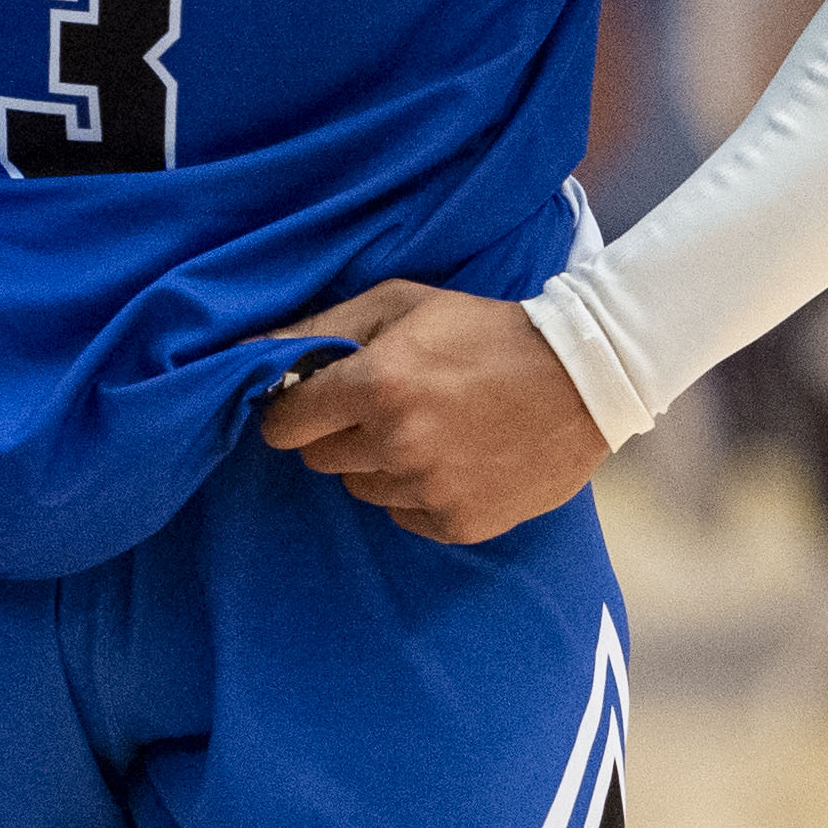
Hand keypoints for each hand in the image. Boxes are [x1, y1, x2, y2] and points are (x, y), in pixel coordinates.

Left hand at [258, 283, 606, 545]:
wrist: (583, 375)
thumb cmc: (484, 329)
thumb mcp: (403, 304)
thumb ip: (321, 326)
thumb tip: (244, 354)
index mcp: (378, 384)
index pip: (284, 426)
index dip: (293, 412)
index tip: (314, 402)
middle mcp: (396, 443)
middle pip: (319, 460)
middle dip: (341, 433)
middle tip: (390, 403)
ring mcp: (428, 489)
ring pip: (361, 489)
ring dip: (381, 463)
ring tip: (432, 427)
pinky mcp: (457, 523)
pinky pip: (405, 515)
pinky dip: (420, 492)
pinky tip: (457, 456)